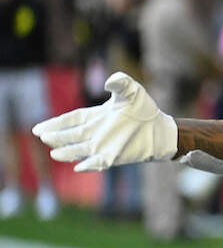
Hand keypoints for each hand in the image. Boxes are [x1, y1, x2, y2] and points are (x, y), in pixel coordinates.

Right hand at [32, 72, 177, 171]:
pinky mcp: (113, 156)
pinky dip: (89, 165)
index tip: (38, 129)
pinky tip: (78, 167)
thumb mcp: (132, 92)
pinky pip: (98, 162)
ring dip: (67, 152)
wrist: (160, 128)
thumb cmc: (144, 109)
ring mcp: (103, 145)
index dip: (55, 124)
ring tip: (55, 153)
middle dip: (57, 137)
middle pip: (71, 135)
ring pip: (79, 150)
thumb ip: (121, 83)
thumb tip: (110, 81)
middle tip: (44, 136)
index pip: (71, 120)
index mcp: (95, 116)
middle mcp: (95, 132)